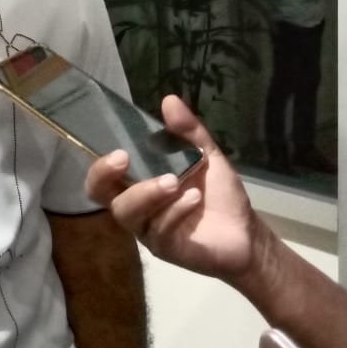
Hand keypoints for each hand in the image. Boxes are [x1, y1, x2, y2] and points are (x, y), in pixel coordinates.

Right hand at [84, 95, 258, 281]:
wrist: (247, 234)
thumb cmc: (219, 195)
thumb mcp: (205, 156)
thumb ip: (188, 131)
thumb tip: (169, 99)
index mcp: (136, 183)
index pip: (102, 176)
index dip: (100, 164)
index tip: (119, 149)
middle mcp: (134, 206)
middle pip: (99, 194)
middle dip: (105, 174)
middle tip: (124, 158)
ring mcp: (147, 229)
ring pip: (127, 211)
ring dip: (148, 192)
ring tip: (175, 181)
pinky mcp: (164, 248)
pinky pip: (159, 229)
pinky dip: (175, 210)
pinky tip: (194, 199)